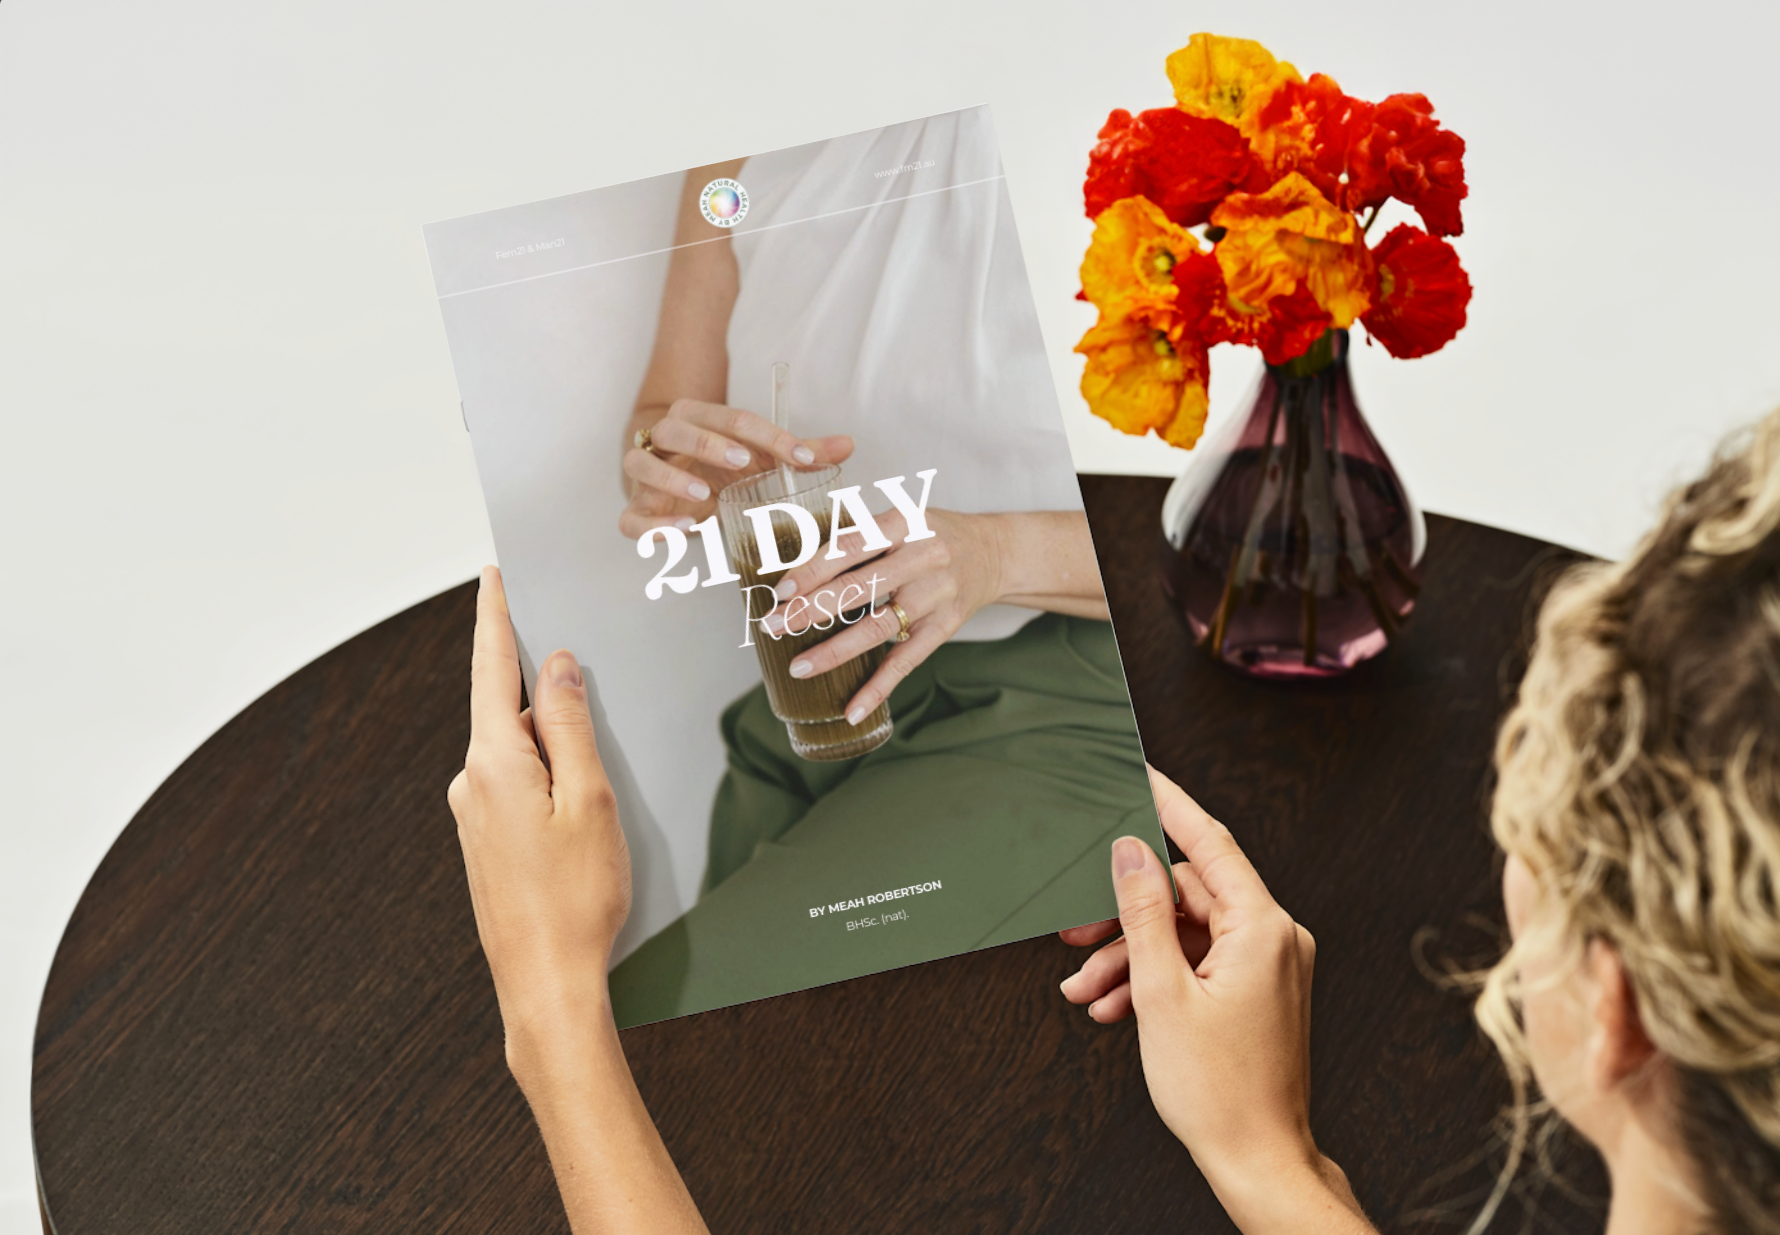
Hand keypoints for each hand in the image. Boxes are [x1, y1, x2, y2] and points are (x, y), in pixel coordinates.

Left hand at [447, 567, 629, 1060]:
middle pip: (511, 708)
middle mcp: (471, 782)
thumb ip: (569, 725)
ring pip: (521, 751)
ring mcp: (475, 815)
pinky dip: (551, 775)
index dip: (497, 615)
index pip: (491, 667)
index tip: (496, 573)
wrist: (544, 986)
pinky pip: (520, 785)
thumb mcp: (588, 798)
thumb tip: (555, 665)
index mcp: (493, 761)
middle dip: (548, 685)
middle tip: (589, 661)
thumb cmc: (575, 899)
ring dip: (556, 741)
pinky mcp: (488, 843)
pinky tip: (585, 801)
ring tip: (603, 754)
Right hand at [620, 399, 851, 537]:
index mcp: (698, 418)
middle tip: (742, 462)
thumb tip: (848, 445)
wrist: (671, 479)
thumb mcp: (759, 456)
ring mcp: (646, 475)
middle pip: (675, 428)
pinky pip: (630, 518)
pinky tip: (684, 532)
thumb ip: (798, 452)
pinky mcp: (637, 510)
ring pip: (641, 464)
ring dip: (671, 479)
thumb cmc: (718, 465)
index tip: (801, 457)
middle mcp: (666, 440)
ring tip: (704, 495)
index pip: (730, 417)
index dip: (768, 436)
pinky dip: (652, 527)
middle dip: (707, 443)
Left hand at [769, 507, 1007, 724]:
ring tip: (799, 667)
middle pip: (860, 588)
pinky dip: (878, 687)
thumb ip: (855, 537)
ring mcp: (936, 595)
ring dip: (835, 651)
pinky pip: (906, 661)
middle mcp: (924, 557)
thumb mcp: (900, 519)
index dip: (814, 568)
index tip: (781, 589)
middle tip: (772, 626)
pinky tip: (852, 709)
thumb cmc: (932, 534)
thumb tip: (793, 569)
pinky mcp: (945, 627)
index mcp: (905, 522)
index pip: (852, 545)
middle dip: (811, 610)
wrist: (994, 553)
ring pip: (878, 628)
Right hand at [1059, 767, 1371, 1233]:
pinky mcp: (1258, 991)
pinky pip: (1198, 963)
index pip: (1208, 842)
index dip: (1168, 804)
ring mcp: (1269, 966)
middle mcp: (1275, 938)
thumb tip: (1131, 854)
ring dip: (1131, 957)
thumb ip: (1143, 913)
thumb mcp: (1162, 992)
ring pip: (1185, 934)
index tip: (1140, 774)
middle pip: (1186, 894)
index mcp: (1262, 928)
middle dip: (1123, 914)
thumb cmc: (1221, 1092)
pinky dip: (1156, 978)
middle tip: (1075, 927)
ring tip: (1088, 988)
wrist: (1257, 1159)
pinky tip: (1116, 1005)